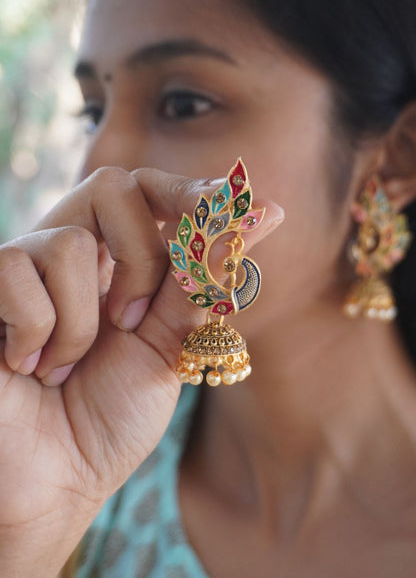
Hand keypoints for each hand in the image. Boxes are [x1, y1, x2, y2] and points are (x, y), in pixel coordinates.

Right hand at [0, 166, 283, 576]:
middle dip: (141, 258)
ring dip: (83, 323)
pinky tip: (28, 365)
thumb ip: (204, 278)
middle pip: (112, 186)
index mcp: (117, 262)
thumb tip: (268, 211)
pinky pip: (19, 270)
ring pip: (69, 242)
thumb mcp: (170, 345)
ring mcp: (24, 267)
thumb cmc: (112, 416)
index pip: (149, 189)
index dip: (186, 191)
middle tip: (131, 321)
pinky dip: (40, 332)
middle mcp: (71, 252)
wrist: (57, 481)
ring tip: (67, 365)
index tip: (231, 205)